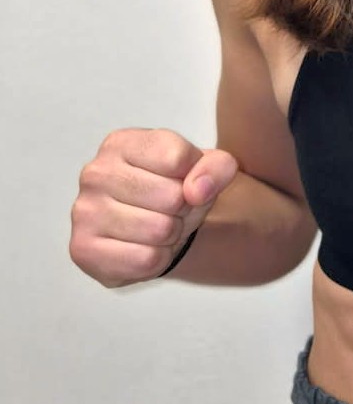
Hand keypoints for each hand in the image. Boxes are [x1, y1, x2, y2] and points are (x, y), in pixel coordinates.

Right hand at [70, 129, 238, 287]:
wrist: (155, 228)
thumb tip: (197, 190)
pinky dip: (157, 259)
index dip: (195, 176)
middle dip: (183, 209)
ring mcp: (85, 211)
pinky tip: (144, 247)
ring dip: (171, 235)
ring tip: (159, 226)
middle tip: (171, 210)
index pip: (177, 157)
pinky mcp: (84, 249)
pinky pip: (144, 260)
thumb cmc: (176, 189)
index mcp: (122, 143)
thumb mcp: (208, 168)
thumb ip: (218, 167)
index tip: (184, 180)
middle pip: (171, 197)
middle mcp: (96, 173)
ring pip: (159, 230)